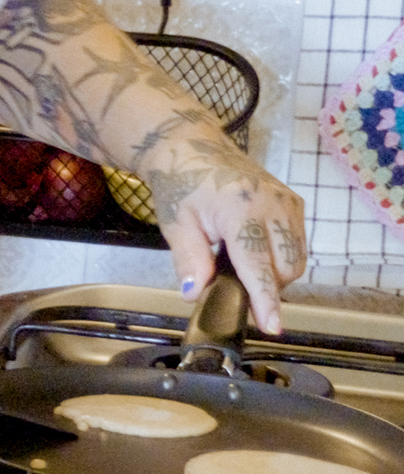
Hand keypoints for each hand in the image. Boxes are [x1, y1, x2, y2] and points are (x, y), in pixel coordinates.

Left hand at [154, 156, 306, 334]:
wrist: (191, 147)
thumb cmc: (181, 183)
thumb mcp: (175, 223)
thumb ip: (189, 260)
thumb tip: (196, 294)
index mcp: (239, 207)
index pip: (258, 263)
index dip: (265, 298)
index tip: (272, 326)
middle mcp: (271, 202)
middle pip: (286, 266)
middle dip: (267, 286)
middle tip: (237, 284)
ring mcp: (286, 200)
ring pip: (296, 258)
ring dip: (276, 273)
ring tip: (243, 264)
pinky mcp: (293, 201)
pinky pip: (297, 242)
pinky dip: (281, 256)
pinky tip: (256, 250)